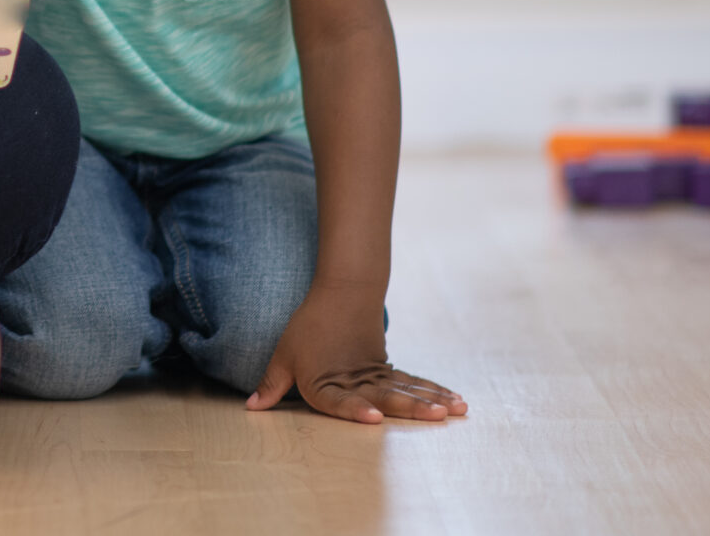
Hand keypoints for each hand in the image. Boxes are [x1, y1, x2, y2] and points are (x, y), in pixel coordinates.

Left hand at [247, 289, 466, 423]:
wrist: (342, 292)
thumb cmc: (309, 327)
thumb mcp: (285, 355)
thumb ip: (273, 384)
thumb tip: (252, 408)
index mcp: (325, 383)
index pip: (339, 401)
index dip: (354, 410)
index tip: (373, 417)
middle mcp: (355, 381)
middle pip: (385, 396)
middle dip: (412, 407)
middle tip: (438, 414)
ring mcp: (376, 375)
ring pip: (407, 389)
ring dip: (433, 399)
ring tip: (458, 409)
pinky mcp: (389, 369)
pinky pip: (414, 382)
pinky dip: (435, 391)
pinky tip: (457, 402)